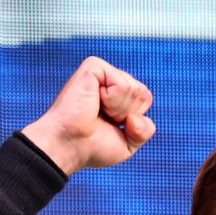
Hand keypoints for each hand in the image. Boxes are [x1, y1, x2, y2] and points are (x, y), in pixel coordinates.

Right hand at [21, 57, 155, 173]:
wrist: (69, 146)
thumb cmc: (91, 147)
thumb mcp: (127, 144)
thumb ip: (144, 131)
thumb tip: (136, 116)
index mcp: (117, 96)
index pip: (146, 99)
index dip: (134, 120)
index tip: (111, 125)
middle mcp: (110, 81)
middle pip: (144, 93)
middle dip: (128, 114)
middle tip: (103, 119)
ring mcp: (102, 73)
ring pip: (134, 89)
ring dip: (119, 109)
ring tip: (97, 111)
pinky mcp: (94, 67)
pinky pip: (123, 84)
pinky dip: (113, 101)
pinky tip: (94, 103)